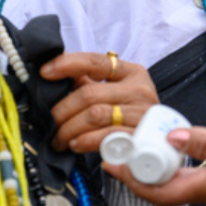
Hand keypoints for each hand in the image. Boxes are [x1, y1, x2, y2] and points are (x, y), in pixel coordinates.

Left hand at [42, 52, 158, 152]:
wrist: (161, 143)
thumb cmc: (130, 114)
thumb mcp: (115, 92)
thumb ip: (89, 82)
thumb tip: (53, 75)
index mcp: (131, 72)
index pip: (96, 61)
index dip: (67, 64)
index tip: (45, 72)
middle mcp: (139, 89)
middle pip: (89, 93)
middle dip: (62, 110)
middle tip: (50, 123)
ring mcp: (142, 113)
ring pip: (94, 115)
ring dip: (69, 129)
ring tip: (59, 139)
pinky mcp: (140, 136)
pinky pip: (106, 136)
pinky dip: (85, 141)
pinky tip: (76, 144)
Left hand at [104, 126, 205, 205]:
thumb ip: (203, 142)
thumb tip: (170, 137)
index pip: (157, 193)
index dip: (131, 180)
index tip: (112, 164)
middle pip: (163, 189)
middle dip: (138, 173)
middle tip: (123, 151)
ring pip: (177, 183)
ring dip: (157, 168)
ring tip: (144, 147)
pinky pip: (193, 177)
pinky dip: (178, 165)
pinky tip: (179, 148)